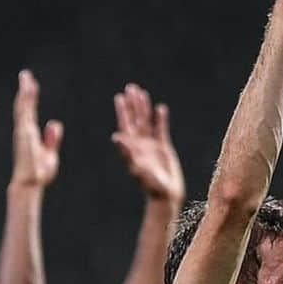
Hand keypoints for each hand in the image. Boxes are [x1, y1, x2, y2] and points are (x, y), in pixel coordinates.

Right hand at [10, 70, 61, 189]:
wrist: (31, 183)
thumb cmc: (40, 173)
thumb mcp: (50, 154)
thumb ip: (52, 139)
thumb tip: (54, 123)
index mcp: (30, 134)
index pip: (29, 111)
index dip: (30, 98)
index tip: (31, 85)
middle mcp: (24, 130)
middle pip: (24, 105)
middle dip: (25, 90)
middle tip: (25, 74)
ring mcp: (23, 131)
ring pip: (23, 107)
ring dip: (24, 91)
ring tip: (26, 77)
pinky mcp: (24, 134)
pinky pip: (25, 113)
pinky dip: (26, 101)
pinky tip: (28, 91)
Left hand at [111, 84, 184, 206]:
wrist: (166, 195)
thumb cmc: (151, 186)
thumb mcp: (138, 169)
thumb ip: (128, 153)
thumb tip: (116, 137)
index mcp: (132, 148)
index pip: (126, 125)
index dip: (123, 111)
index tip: (120, 98)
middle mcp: (140, 144)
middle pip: (136, 120)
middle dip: (133, 104)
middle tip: (131, 88)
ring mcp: (152, 146)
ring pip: (147, 122)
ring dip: (145, 108)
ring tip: (143, 93)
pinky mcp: (163, 148)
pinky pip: (161, 130)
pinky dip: (160, 119)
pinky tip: (160, 108)